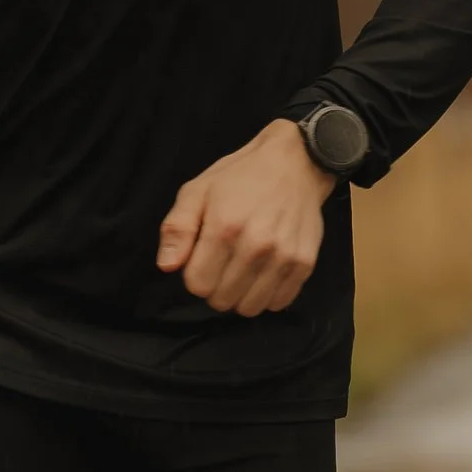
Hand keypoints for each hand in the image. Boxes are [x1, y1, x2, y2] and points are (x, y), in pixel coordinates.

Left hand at [156, 117, 334, 316]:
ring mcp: (283, 257)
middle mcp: (256, 246)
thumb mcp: (198, 191)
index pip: (198, 285)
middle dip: (216, 287)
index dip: (195, 275)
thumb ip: (177, 228)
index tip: (203, 259)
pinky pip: (278, 303)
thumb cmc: (241, 177)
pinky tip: (264, 274)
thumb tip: (167, 266)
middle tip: (223, 264)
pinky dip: (267, 295)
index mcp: (224, 227)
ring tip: (244, 271)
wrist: (296, 163)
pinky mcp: (304, 263)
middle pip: (222, 301)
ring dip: (241, 296)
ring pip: (250, 308)